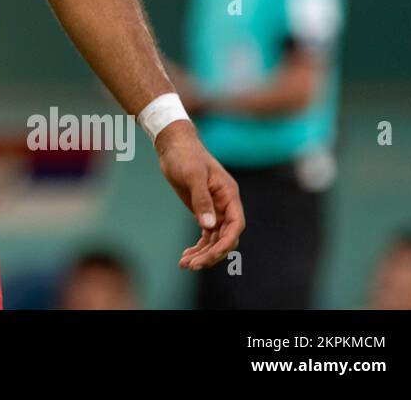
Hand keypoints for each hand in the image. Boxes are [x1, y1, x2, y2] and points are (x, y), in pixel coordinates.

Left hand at [154, 122, 244, 269]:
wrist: (174, 146)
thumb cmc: (186, 156)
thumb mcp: (193, 175)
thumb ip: (202, 200)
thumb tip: (209, 225)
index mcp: (229, 195)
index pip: (236, 225)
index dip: (227, 242)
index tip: (213, 254)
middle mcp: (225, 205)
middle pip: (225, 237)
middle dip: (211, 253)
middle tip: (192, 265)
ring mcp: (215, 210)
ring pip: (214, 239)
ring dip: (203, 254)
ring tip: (185, 264)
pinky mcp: (203, 212)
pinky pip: (206, 236)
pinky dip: (198, 247)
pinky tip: (185, 257)